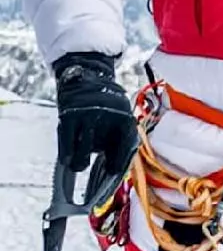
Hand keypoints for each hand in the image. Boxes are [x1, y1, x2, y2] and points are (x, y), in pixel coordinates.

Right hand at [52, 52, 137, 173]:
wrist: (86, 75)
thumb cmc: (105, 104)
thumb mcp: (120, 115)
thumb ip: (121, 136)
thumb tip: (119, 166)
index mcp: (125, 118)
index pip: (126, 147)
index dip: (119, 163)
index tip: (113, 174)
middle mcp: (108, 118)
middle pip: (104, 151)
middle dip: (102, 161)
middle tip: (99, 167)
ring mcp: (87, 117)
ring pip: (84, 152)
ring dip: (81, 161)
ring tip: (79, 163)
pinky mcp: (69, 117)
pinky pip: (67, 145)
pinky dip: (67, 155)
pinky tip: (68, 159)